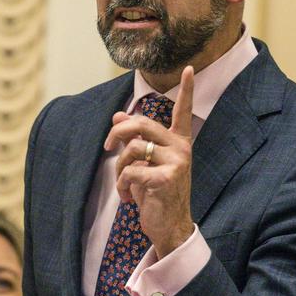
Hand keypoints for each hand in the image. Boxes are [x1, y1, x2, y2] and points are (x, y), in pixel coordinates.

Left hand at [103, 66, 194, 258]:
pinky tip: (128, 198)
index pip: (182, 111)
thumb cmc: (156, 194)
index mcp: (179, 142)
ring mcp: (177, 162)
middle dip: (117, 133)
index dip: (186, 90)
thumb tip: (116, 117)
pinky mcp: (167, 178)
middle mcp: (181, 148)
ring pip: (132, 148)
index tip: (188, 68)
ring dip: (118, 168)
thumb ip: (133, 140)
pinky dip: (122, 185)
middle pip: (141, 123)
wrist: (169, 227)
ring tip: (123, 184)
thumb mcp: (144, 164)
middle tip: (107, 146)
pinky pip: (131, 171)